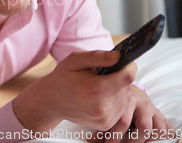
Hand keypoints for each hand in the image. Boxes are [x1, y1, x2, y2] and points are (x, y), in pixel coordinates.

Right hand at [13, 50, 136, 133]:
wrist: (52, 100)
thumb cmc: (63, 77)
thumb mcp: (75, 60)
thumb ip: (97, 56)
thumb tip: (119, 56)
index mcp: (94, 90)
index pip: (127, 78)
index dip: (129, 67)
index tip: (126, 62)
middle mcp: (100, 108)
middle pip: (127, 88)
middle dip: (121, 78)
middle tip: (106, 73)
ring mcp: (103, 119)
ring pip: (126, 99)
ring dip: (119, 90)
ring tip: (102, 84)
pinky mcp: (104, 125)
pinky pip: (121, 109)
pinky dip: (116, 100)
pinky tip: (102, 95)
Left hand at [89, 85, 173, 142]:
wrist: (130, 90)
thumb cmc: (116, 104)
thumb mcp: (109, 111)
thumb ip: (102, 126)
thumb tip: (91, 141)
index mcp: (126, 100)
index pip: (123, 121)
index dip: (115, 137)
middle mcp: (141, 104)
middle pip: (144, 127)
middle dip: (133, 142)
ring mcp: (153, 109)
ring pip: (157, 129)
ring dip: (148, 140)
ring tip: (137, 142)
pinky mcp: (160, 114)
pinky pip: (167, 128)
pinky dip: (162, 136)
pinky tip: (150, 139)